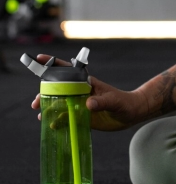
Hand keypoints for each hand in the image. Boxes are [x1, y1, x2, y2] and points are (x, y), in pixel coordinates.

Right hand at [31, 55, 147, 131]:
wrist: (132, 113)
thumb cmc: (125, 102)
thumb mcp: (114, 101)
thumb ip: (102, 102)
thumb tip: (88, 104)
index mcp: (87, 83)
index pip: (68, 71)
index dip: (53, 64)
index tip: (40, 59)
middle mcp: (80, 92)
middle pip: (58, 89)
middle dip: (45, 93)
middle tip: (36, 103)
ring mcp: (80, 104)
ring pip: (60, 104)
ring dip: (49, 108)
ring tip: (41, 115)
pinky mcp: (82, 116)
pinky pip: (67, 118)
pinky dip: (58, 121)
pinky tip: (52, 125)